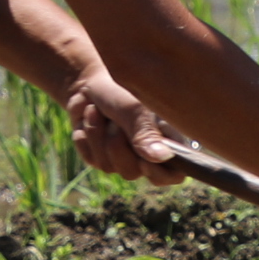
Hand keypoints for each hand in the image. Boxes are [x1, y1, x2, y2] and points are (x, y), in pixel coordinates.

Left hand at [60, 74, 181, 181]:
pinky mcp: (97, 158)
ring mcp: (119, 160)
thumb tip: (161, 157)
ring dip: (98, 134)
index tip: (143, 159)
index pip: (173, 175)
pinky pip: (90, 157)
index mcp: (165, 142)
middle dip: (117, 144)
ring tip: (98, 111)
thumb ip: (146, 132)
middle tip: (115, 121)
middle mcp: (144, 156)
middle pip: (132, 173)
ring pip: (107, 166)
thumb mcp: (135, 106)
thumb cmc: (121, 90)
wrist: (91, 84)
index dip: (159, 173)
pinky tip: (89, 119)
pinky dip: (85, 135)